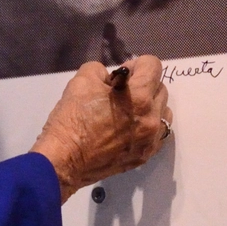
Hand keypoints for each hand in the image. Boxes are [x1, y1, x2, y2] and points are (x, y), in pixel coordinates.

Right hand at [31, 55, 171, 202]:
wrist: (63, 161)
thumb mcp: (82, 80)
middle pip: (160, 88)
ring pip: (163, 112)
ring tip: (128, 111)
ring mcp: (150, 140)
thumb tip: (115, 78)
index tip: (121, 74)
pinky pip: (158, 134)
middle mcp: (151, 118)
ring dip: (150, 106)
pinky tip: (130, 128)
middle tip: (120, 93)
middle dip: (144, 84)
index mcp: (139, 97)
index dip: (136, 64)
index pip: (154, 66)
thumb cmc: (71, 119)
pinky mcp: (144, 156)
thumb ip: (103, 70)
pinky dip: (148, 126)